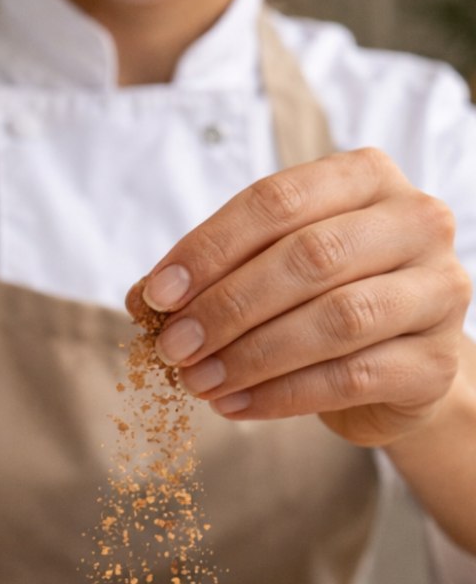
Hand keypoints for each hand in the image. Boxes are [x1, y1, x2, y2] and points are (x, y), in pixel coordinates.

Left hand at [126, 148, 472, 447]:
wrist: (394, 361)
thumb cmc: (320, 297)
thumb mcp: (266, 267)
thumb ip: (213, 272)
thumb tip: (145, 298)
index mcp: (364, 178)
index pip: (276, 201)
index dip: (210, 249)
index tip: (159, 295)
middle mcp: (415, 222)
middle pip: (309, 258)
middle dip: (227, 307)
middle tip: (174, 346)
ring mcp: (438, 290)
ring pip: (336, 319)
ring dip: (251, 355)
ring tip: (197, 381)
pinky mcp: (436, 360)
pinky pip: (352, 377)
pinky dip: (281, 394)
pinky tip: (234, 405)